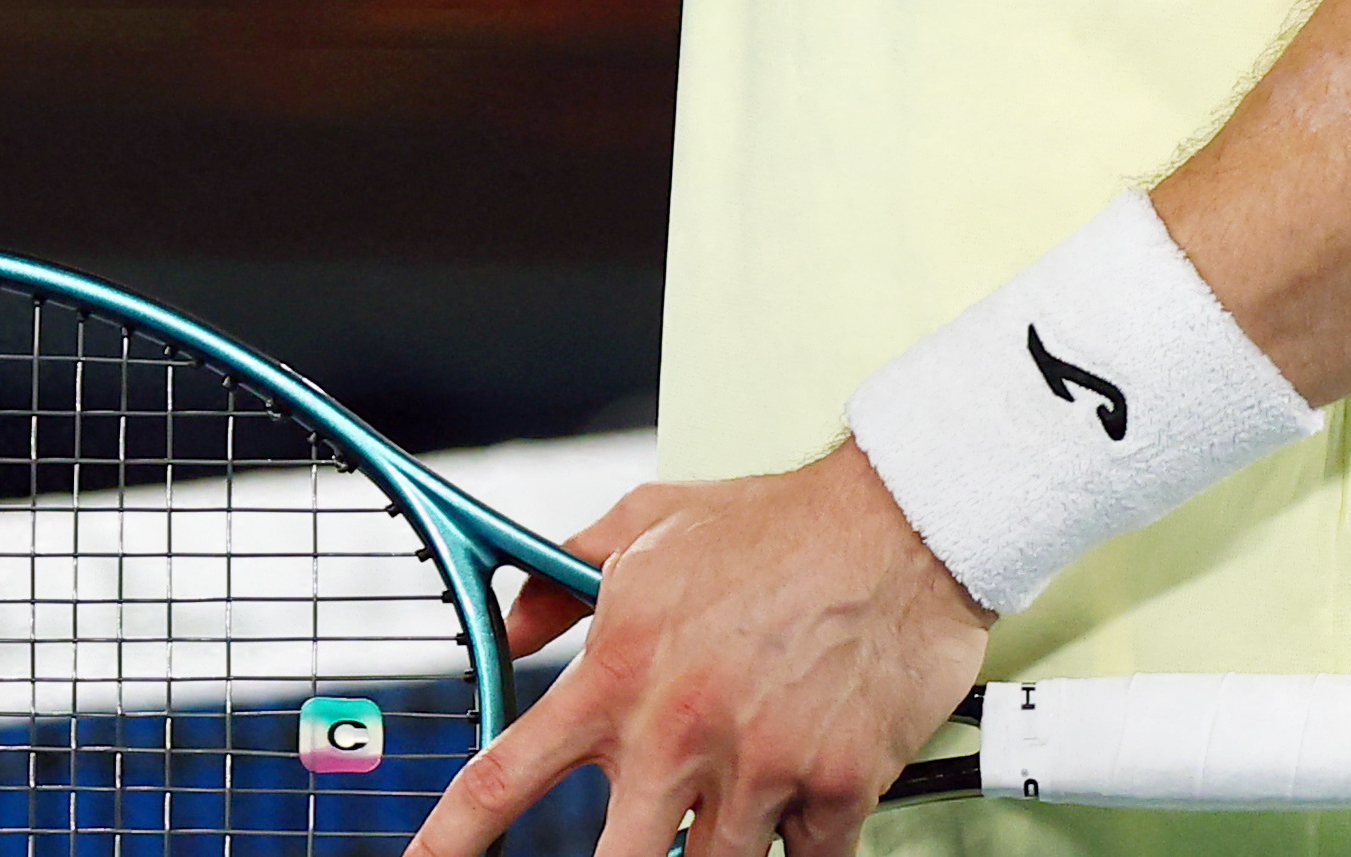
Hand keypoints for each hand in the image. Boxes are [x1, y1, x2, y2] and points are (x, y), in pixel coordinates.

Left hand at [410, 448, 988, 856]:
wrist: (896, 526)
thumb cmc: (772, 525)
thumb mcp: (642, 527)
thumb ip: (563, 583)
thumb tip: (510, 626)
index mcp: (618, 674)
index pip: (507, 777)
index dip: (454, 838)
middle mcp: (678, 733)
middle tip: (634, 840)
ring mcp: (759, 768)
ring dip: (718, 844)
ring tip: (737, 785)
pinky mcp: (837, 789)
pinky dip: (801, 842)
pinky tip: (803, 794)